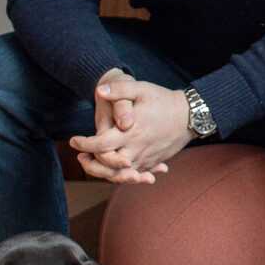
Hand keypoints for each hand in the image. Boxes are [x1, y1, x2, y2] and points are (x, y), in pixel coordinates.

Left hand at [71, 81, 193, 182]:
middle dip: (91, 164)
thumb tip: (99, 91)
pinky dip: (122, 174)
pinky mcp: (152, 162)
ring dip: (104, 172)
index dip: (84, 144)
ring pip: (120, 174)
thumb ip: (119, 89)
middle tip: (81, 157)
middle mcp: (137, 149)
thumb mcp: (141, 89)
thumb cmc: (163, 100)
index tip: (74, 140)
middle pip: (107, 166)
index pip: (101, 145)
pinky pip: (134, 174)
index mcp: (131, 132)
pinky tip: (115, 168)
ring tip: (93, 163)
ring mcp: (145, 158)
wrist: (190, 116)